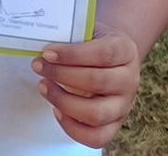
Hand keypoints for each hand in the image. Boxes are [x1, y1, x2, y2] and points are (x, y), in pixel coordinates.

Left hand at [32, 22, 141, 147]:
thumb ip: (68, 36)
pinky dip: (72, 127)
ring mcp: (124, 105)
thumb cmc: (91, 42)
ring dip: (62, 101)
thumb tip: (39, 46)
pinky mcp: (115, 123)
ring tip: (43, 86)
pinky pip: (97, 137)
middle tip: (38, 66)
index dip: (72, 54)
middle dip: (60, 75)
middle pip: (97, 82)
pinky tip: (56, 109)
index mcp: (125, 50)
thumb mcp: (85, 30)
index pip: (103, 54)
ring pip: (96, 113)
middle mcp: (129, 79)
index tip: (47, 52)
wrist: (110, 55)